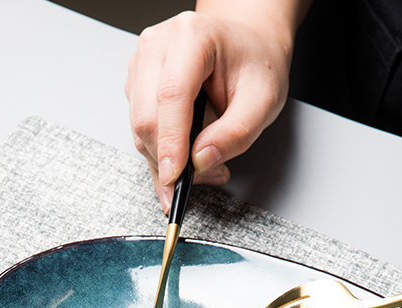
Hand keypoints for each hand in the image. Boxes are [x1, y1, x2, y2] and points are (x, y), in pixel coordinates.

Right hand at [125, 7, 298, 212]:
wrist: (247, 45)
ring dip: (168, 159)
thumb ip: (236, 133)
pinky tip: (188, 156)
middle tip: (207, 176)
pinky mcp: (138, 85)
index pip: (171, 96)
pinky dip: (163, 152)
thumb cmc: (255, 65)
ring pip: (140, 129)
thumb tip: (201, 161)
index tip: (176, 176)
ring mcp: (142, 65)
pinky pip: (140, 130)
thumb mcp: (263, 101)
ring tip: (207, 164)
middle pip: (146, 117)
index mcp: (190, 37)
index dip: (171, 142)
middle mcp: (157, 46)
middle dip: (171, 159)